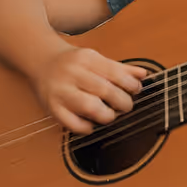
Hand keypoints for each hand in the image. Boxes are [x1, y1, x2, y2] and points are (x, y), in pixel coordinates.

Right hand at [32, 45, 147, 133]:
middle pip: (104, 90)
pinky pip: (72, 124)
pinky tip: (93, 123)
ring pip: (89, 107)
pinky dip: (86, 127)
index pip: (114, 72)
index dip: (130, 83)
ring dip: (107, 115)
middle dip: (122, 101)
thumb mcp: (97, 59)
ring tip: (111, 114)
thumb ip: (121, 68)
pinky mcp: (52, 109)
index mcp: (86, 59)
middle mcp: (72, 74)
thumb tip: (144, 75)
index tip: (137, 90)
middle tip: (127, 105)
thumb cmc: (75, 63)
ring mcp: (60, 92)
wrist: (42, 62)